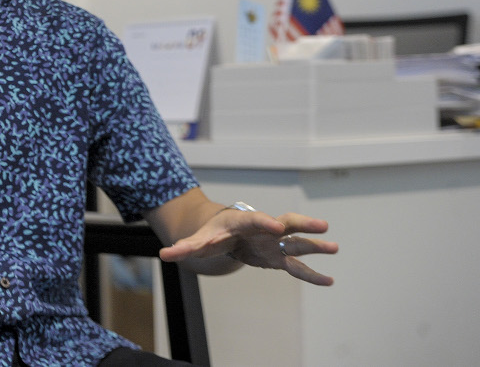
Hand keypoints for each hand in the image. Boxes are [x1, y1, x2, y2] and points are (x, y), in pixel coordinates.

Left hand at [159, 208, 337, 285]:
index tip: (275, 225)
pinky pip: (297, 266)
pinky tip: (329, 281)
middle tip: (322, 225)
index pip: (253, 220)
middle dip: (302, 224)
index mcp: (241, 222)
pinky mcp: (278, 257)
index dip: (264, 221)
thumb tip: (165, 254)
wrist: (224, 233)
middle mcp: (263, 229)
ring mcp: (274, 243)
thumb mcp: (196, 240)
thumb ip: (183, 247)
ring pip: (297, 242)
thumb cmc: (211, 233)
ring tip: (335, 248)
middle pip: (285, 223)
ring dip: (315, 246)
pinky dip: (311, 274)